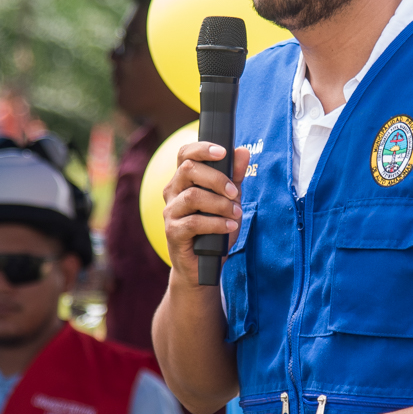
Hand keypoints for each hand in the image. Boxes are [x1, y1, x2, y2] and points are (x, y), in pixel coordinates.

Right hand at [161, 142, 251, 286]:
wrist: (204, 265)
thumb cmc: (215, 230)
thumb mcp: (230, 200)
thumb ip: (235, 177)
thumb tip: (242, 151)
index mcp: (184, 180)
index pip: (185, 154)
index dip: (202, 148)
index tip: (223, 152)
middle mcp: (173, 192)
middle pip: (189, 170)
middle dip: (217, 178)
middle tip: (235, 192)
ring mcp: (170, 212)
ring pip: (192, 196)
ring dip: (219, 204)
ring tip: (235, 213)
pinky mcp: (173, 232)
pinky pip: (193, 222)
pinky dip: (216, 223)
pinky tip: (229, 227)